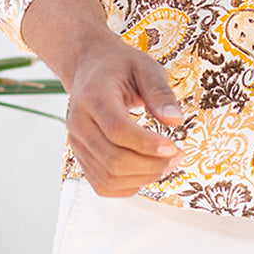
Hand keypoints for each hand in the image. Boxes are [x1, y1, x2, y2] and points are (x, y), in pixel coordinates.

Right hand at [21, 0, 182, 197]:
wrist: (89, 66)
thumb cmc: (119, 66)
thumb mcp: (145, 66)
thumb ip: (160, 92)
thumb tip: (175, 120)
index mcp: (93, 96)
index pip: (117, 130)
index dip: (147, 144)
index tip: (174, 146)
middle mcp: (78, 123)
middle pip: (112, 160)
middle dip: (150, 165)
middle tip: (177, 156)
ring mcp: (76, 142)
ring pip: (108, 177)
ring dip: (142, 178)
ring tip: (166, 164)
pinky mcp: (81, 156)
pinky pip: (102, 185)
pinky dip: (127, 186)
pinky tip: (147, 172)